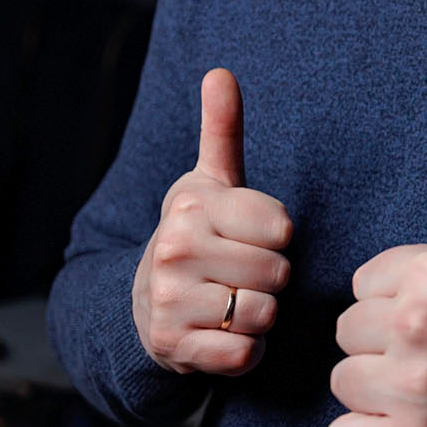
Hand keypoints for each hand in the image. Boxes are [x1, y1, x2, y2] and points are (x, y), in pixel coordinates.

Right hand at [132, 67, 293, 376]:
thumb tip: (221, 72)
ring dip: (260, 317)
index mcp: (192, 206)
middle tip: (239, 275)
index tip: (249, 238)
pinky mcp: (174, 347)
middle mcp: (175, 249)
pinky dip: (245, 352)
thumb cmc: (196, 236)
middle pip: (278, 273)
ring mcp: (170, 301)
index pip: (281, 228)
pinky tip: (224, 335)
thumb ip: (222, 130)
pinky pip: (245, 355)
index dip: (276, 239)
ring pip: (264, 314)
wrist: (145, 304)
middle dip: (270, 279)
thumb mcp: (208, 182)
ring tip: (232, 302)